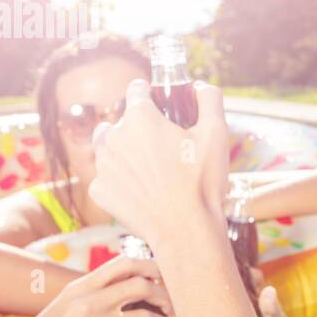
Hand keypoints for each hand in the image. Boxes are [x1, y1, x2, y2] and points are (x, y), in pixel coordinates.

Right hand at [0, 254, 180, 316]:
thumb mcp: (62, 309)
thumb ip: (89, 298)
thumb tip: (121, 297)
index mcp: (80, 287)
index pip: (124, 264)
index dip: (152, 267)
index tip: (166, 279)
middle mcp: (89, 301)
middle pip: (143, 286)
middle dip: (168, 297)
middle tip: (178, 311)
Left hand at [89, 78, 229, 248]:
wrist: (185, 230)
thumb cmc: (202, 181)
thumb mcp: (217, 133)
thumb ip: (209, 99)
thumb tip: (200, 86)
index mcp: (140, 118)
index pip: (136, 89)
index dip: (151, 93)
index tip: (161, 104)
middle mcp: (113, 136)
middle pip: (123, 119)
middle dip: (142, 127)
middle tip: (166, 147)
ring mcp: (102, 165)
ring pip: (109, 145)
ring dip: (125, 149)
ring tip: (150, 166)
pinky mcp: (99, 190)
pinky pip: (108, 175)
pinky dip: (122, 179)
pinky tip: (143, 189)